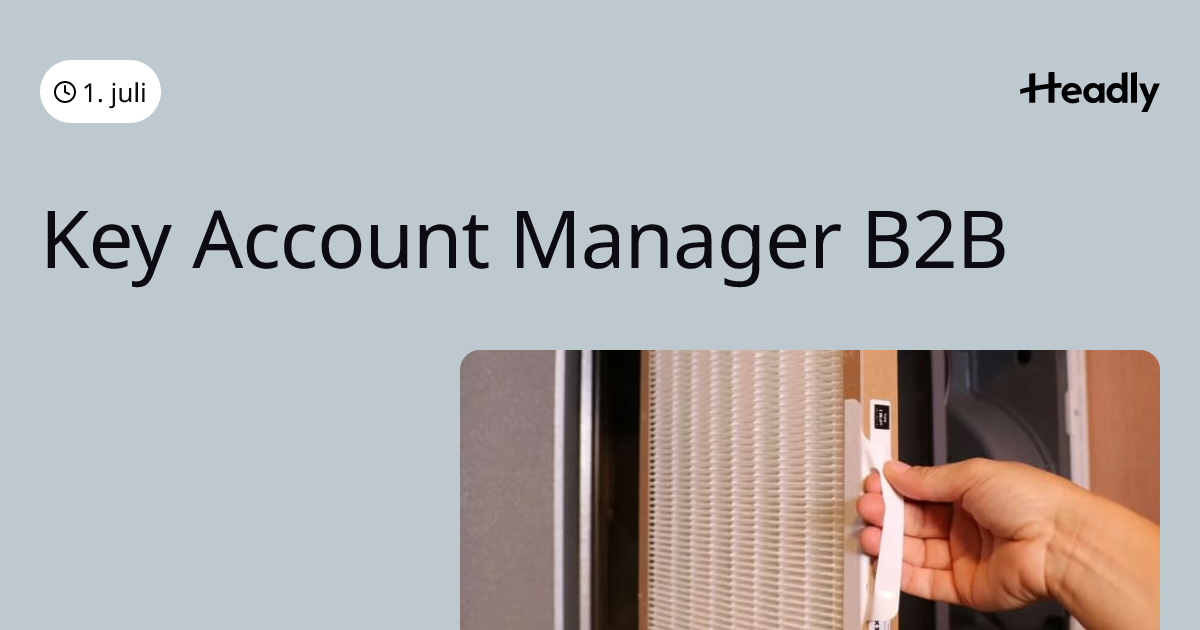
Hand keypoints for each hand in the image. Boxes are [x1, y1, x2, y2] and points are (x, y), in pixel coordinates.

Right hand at [857, 458, 1079, 611]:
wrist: (1062, 543)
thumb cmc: (1035, 502)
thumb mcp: (972, 475)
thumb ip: (928, 479)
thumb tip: (897, 472)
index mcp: (969, 494)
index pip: (920, 492)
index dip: (895, 490)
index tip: (874, 485)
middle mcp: (965, 525)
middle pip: (913, 522)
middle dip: (887, 515)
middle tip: (868, 509)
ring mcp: (963, 557)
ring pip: (914, 552)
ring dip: (889, 544)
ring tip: (871, 535)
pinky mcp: (963, 586)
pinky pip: (925, 582)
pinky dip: (901, 574)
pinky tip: (886, 563)